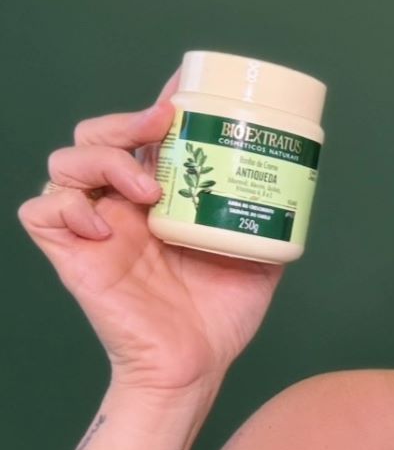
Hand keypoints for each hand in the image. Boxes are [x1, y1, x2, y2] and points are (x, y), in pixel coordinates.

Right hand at [18, 70, 284, 392]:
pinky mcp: (73, 256)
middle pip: (100, 135)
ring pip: (67, 161)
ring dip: (104, 160)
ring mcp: (97, 229)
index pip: (149, 138)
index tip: (188, 84)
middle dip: (127, 120)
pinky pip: (42, 212)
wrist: (197, 365)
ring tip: (148, 190)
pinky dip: (67, 207)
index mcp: (164, 200)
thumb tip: (296, 192)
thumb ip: (266, 222)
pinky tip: (106, 227)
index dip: (160, 105)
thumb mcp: (257, 258)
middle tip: (164, 125)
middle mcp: (125, 206)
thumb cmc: (220, 317)